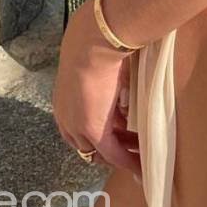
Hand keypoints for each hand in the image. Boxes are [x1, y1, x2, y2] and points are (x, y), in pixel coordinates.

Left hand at [52, 0, 142, 175]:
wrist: (92, 42)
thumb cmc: (96, 43)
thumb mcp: (97, 64)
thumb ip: (104, 77)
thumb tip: (120, 77)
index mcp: (64, 99)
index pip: (78, 127)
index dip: (97, 133)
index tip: (118, 133)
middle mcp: (66, 116)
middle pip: (87, 143)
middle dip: (110, 147)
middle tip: (131, 148)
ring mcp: (77, 125)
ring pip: (101, 150)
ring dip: (122, 154)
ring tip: (141, 156)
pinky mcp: (93, 130)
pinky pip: (113, 153)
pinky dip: (127, 161)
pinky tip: (142, 164)